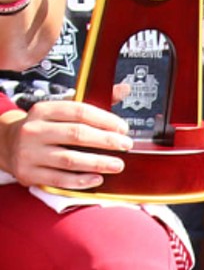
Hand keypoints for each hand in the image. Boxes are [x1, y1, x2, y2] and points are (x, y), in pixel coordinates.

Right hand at [0, 100, 131, 188]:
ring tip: (118, 164)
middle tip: (126, 145)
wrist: (6, 144)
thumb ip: (93, 104)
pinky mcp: (28, 173)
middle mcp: (34, 130)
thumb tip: (124, 89)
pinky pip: (59, 179)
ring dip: (98, 163)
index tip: (123, 128)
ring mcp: (29, 153)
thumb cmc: (43, 128)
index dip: (105, 120)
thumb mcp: (60, 111)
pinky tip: (97, 178)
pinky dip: (80, 181)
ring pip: (69, 159)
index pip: (78, 111)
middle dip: (106, 141)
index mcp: (43, 110)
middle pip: (76, 135)